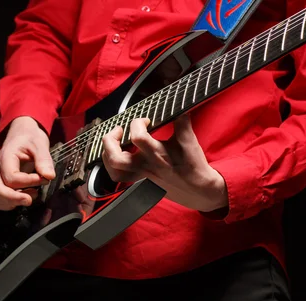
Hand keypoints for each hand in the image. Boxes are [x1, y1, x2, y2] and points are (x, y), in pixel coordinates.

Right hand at [0, 116, 54, 210]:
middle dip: (14, 198)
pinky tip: (25, 197)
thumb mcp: (39, 144)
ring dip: (13, 201)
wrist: (23, 133)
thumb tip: (49, 176)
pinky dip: (10, 203)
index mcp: (6, 158)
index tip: (43, 179)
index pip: (11, 178)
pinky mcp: (4, 182)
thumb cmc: (29, 137)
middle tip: (30, 199)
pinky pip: (0, 198)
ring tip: (31, 196)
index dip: (28, 182)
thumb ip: (44, 160)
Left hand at [101, 115, 227, 212]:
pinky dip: (111, 165)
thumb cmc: (193, 165)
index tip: (146, 120)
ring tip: (113, 142)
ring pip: (113, 169)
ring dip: (107, 152)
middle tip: (120, 130)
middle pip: (116, 158)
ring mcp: (140, 176)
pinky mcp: (139, 182)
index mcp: (157, 155)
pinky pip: (118, 177)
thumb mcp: (189, 141)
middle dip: (111, 140)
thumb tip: (178, 105)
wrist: (198, 189)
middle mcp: (145, 167)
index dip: (138, 123)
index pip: (138, 137)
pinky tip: (116, 155)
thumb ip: (181, 122)